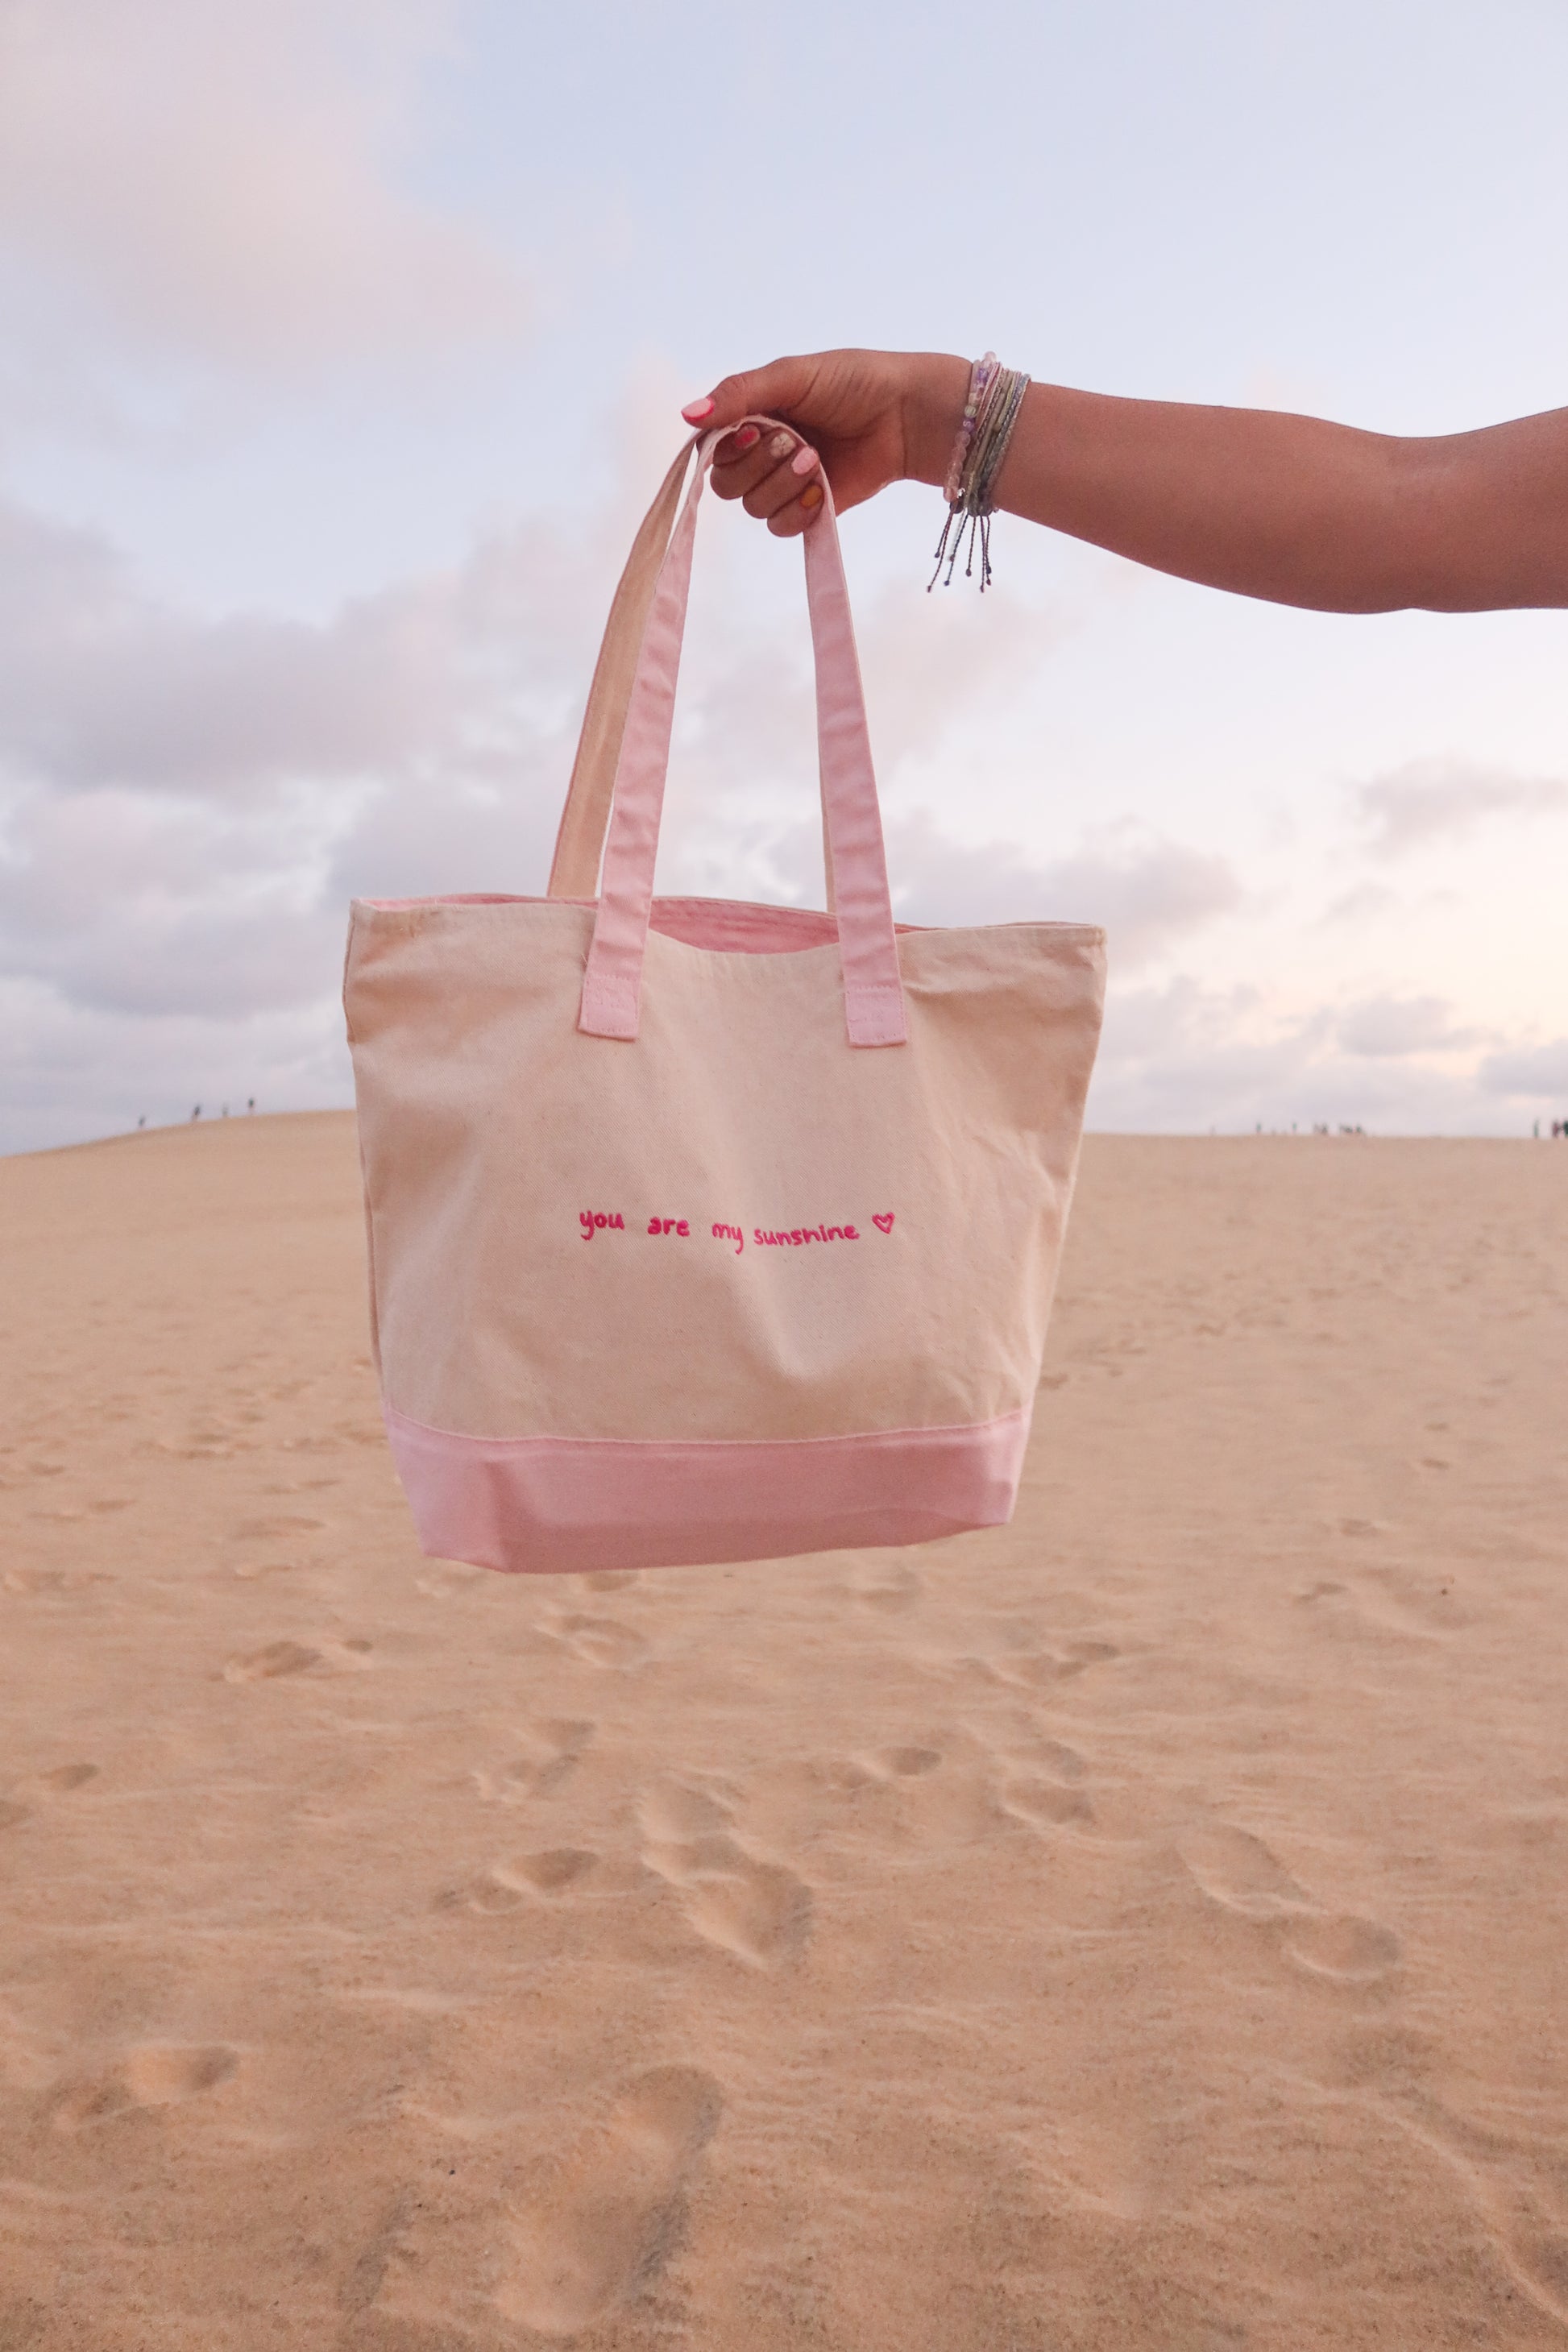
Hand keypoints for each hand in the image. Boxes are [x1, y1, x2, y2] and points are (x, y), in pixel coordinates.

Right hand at [680, 348, 968, 534]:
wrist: (905, 415)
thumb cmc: (853, 383)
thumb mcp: (790, 376)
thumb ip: (737, 394)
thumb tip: (686, 415)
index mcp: (753, 417)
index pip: (711, 449)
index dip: (725, 448)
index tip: (753, 432)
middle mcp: (763, 453)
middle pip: (725, 485)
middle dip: (757, 466)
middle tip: (794, 441)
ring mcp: (786, 485)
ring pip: (754, 507)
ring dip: (783, 484)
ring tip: (817, 457)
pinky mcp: (810, 511)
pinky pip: (781, 527)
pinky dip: (799, 509)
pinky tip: (823, 486)